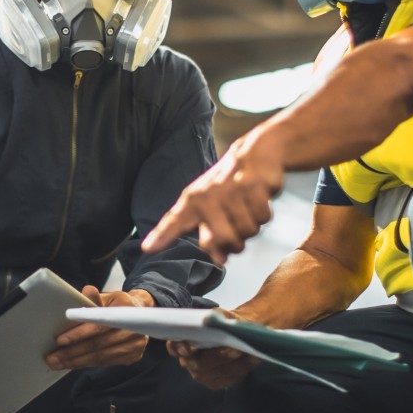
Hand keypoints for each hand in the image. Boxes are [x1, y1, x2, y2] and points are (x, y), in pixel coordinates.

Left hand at [46, 286, 153, 369]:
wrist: (139, 313)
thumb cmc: (115, 304)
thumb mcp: (105, 296)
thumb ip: (93, 298)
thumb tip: (86, 291)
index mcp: (126, 307)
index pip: (99, 324)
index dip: (79, 333)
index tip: (59, 340)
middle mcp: (135, 327)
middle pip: (98, 344)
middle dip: (72, 352)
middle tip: (52, 358)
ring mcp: (136, 344)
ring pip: (101, 357)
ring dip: (76, 362)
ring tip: (58, 363)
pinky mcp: (133, 356)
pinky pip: (106, 362)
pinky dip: (87, 363)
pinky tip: (73, 364)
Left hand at [141, 134, 284, 264]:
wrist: (257, 152)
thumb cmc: (231, 185)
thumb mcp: (213, 207)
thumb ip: (211, 235)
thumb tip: (219, 260)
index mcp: (193, 200)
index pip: (175, 220)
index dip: (162, 235)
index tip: (148, 248)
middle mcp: (209, 195)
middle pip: (226, 240)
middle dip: (237, 243)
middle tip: (238, 228)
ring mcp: (232, 189)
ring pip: (249, 231)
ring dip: (253, 226)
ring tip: (247, 208)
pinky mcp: (254, 185)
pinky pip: (263, 217)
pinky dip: (264, 213)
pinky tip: (259, 199)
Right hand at [168, 309, 260, 389]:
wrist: (235, 333)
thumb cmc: (222, 323)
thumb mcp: (218, 314)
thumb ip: (214, 317)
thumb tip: (213, 321)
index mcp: (183, 344)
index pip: (174, 347)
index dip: (179, 348)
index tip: (188, 347)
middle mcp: (190, 362)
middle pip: (200, 363)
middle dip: (218, 356)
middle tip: (233, 349)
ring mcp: (204, 375)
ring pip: (218, 373)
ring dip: (235, 363)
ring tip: (248, 352)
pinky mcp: (219, 382)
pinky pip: (231, 377)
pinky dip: (244, 367)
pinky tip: (254, 358)